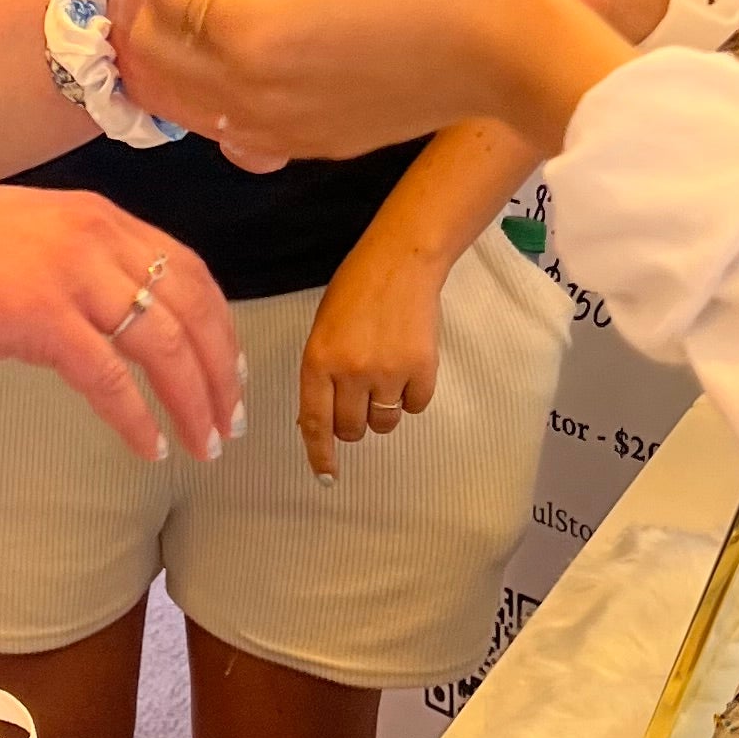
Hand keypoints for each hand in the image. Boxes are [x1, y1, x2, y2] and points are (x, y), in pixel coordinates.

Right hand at [0, 185, 241, 462]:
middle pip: (192, 308)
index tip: (229, 369)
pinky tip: (150, 447)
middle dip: (221, 369)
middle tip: (230, 419)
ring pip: (164, 345)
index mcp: (95, 216)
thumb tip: (97, 324)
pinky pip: (111, 380)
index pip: (186, 270)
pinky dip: (138, 418)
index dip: (218, 324)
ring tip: (204, 443)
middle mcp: (96, 237)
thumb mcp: (24, 241)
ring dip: (193, 400)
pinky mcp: (43, 319)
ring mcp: (71, 276)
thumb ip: (72, 269)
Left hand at [124, 0, 630, 165]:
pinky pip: (227, 118)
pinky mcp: (309, 143)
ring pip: (180, 91)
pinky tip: (264, 30)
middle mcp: (251, 95)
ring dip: (185, 32)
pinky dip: (216, 74)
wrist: (514, 53)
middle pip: (153, 44)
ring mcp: (279, 129)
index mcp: (252, 32)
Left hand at [297, 229, 445, 478]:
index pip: (315, 422)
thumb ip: (321, 374)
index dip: (320, 454)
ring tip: (386, 373)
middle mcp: (350, 372)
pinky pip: (416, 405)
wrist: (401, 262)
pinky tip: (408, 364)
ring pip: (385, 422)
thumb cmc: (355, 292)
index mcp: (318, 361)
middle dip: (355, 422)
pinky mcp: (422, 369)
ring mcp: (388, 372)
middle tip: (361, 397)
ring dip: (384, 409)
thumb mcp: (323, 331)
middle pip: (352, 428)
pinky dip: (413, 393)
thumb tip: (322, 421)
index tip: (326, 475)